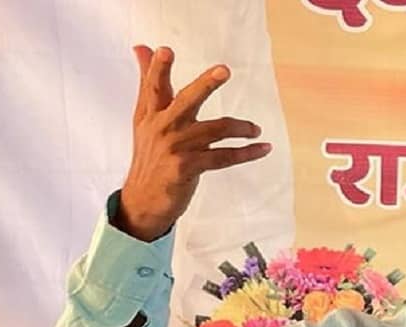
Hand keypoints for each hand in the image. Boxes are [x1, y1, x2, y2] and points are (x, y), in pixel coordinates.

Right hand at [115, 45, 270, 240]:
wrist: (143, 201)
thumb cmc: (150, 155)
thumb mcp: (144, 119)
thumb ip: (148, 83)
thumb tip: (142, 46)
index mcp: (150, 114)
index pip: (154, 86)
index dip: (158, 68)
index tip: (166, 50)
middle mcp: (162, 128)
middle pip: (186, 101)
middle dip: (206, 85)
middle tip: (225, 70)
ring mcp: (176, 148)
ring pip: (216, 130)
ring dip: (241, 127)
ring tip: (256, 129)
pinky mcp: (188, 168)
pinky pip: (224, 157)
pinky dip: (247, 152)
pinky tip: (263, 148)